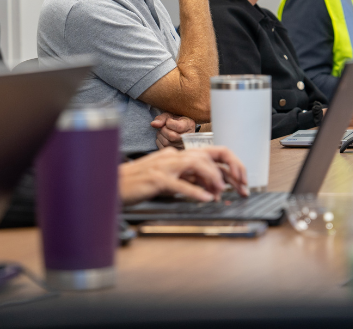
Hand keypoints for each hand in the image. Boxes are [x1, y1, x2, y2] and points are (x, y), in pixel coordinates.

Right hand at [118, 147, 247, 204]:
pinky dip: (194, 191)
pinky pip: (179, 184)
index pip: (211, 153)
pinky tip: (206, 199)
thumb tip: (211, 186)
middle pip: (208, 155)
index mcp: (177, 154)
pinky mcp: (155, 180)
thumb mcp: (168, 178)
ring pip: (196, 164)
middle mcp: (172, 156)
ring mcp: (163, 166)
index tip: (241, 180)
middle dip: (229, 170)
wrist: (110, 184)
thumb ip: (187, 179)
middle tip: (241, 187)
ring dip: (213, 178)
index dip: (230, 164)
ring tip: (221, 193)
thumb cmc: (138, 183)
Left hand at [151, 112, 195, 148]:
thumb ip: (162, 118)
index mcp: (189, 125)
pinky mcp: (175, 151)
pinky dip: (159, 141)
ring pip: (166, 143)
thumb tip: (153, 124)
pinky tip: (163, 137)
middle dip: (163, 130)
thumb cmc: (175, 121)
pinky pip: (162, 148)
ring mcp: (182, 146)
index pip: (178, 127)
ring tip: (163, 131)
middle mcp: (187, 137)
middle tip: (164, 126)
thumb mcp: (171, 115)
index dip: (169, 123)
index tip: (169, 121)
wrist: (179, 128)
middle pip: (171, 136)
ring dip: (160, 135)